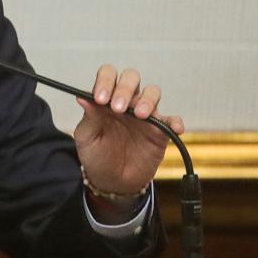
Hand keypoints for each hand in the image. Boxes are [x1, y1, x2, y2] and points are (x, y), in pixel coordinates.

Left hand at [73, 64, 184, 196]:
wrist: (112, 182)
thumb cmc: (97, 155)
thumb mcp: (87, 138)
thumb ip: (89, 117)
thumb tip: (82, 96)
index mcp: (106, 99)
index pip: (108, 75)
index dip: (105, 82)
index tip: (101, 99)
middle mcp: (126, 102)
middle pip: (131, 78)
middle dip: (125, 89)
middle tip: (118, 108)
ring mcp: (144, 115)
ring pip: (152, 92)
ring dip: (147, 100)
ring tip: (140, 115)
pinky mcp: (160, 131)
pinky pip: (172, 120)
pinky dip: (175, 121)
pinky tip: (174, 127)